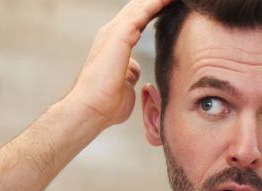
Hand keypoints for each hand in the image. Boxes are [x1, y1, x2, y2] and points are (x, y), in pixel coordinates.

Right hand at [63, 0, 172, 127]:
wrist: (91, 109)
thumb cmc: (105, 105)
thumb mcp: (123, 86)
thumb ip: (129, 75)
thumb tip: (133, 71)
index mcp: (113, 45)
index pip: (136, 21)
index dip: (152, 11)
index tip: (169, 6)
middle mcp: (111, 34)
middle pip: (138, 8)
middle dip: (155, 2)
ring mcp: (114, 32)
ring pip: (141, 5)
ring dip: (158, 0)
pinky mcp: (120, 33)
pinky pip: (144, 10)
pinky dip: (159, 2)